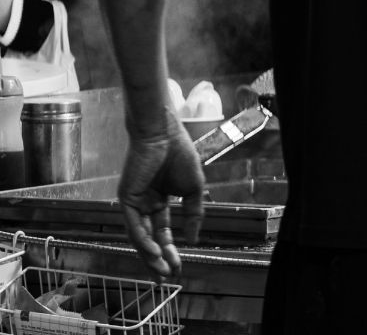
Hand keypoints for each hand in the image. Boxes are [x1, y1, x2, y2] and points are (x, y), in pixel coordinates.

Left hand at [118, 114, 204, 276]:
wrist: (163, 134)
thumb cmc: (179, 154)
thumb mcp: (194, 189)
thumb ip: (194, 213)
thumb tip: (194, 238)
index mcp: (158, 202)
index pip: (163, 232)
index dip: (170, 249)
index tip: (179, 265)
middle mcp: (144, 205)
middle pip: (149, 239)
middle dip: (158, 259)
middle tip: (168, 277)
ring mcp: (133, 203)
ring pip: (140, 237)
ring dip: (150, 256)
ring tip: (162, 271)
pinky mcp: (126, 199)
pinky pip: (134, 225)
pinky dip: (143, 241)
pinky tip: (155, 252)